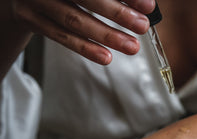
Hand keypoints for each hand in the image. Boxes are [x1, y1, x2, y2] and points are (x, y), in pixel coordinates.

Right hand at [11, 0, 154, 64]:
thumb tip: (144, 5)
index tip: (148, 6)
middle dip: (118, 13)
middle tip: (142, 26)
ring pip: (74, 20)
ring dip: (106, 35)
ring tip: (131, 46)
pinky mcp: (29, 18)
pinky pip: (60, 36)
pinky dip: (85, 48)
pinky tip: (105, 56)